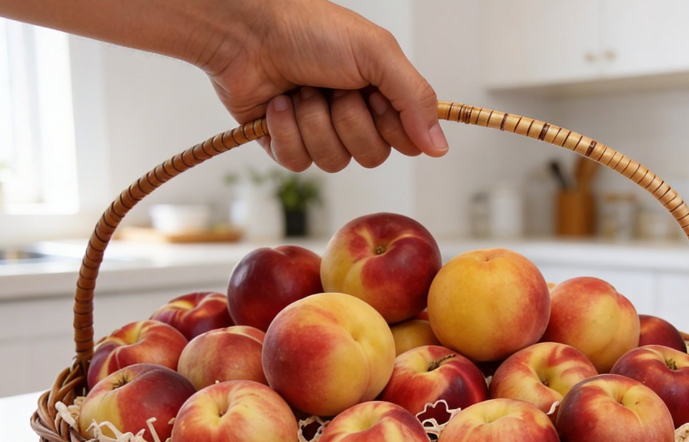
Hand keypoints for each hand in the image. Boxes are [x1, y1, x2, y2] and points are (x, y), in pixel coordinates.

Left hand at [199, 0, 447, 171]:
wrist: (247, 32)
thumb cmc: (310, 30)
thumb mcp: (377, 54)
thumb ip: (416, 100)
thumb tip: (441, 147)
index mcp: (382, 94)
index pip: (406, 139)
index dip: (392, 125)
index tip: (375, 96)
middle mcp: (354, 116)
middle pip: (372, 156)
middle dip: (349, 120)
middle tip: (333, 88)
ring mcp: (320, 132)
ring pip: (334, 163)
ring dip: (314, 122)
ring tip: (302, 91)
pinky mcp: (286, 144)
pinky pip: (298, 164)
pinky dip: (286, 131)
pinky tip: (278, 104)